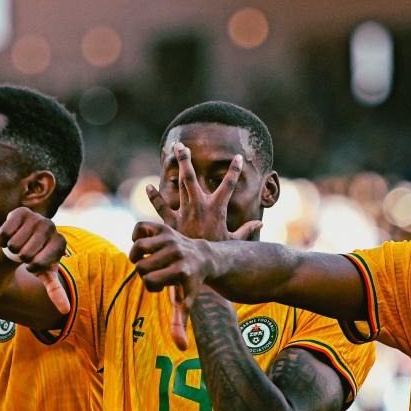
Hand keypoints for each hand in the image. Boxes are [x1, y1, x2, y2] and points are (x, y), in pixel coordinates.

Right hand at [0, 207, 69, 313]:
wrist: (24, 240)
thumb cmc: (37, 259)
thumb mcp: (45, 275)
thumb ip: (56, 291)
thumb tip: (66, 311)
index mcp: (60, 243)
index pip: (39, 263)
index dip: (32, 266)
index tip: (34, 263)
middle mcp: (51, 226)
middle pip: (26, 253)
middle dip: (20, 258)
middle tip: (24, 254)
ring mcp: (37, 217)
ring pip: (14, 244)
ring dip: (11, 249)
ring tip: (17, 246)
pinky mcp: (21, 211)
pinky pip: (5, 231)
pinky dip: (2, 239)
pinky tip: (8, 237)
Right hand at [130, 219, 257, 348]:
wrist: (204, 256)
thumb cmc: (189, 284)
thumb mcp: (186, 303)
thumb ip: (180, 324)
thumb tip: (182, 348)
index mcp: (181, 272)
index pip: (149, 281)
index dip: (151, 286)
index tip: (161, 285)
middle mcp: (176, 252)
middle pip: (141, 266)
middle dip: (144, 273)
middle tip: (156, 273)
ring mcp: (170, 237)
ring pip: (137, 247)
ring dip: (137, 256)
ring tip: (148, 260)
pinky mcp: (164, 226)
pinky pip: (139, 228)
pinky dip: (136, 236)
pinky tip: (145, 245)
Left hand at [145, 142, 260, 240]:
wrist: (199, 264)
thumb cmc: (217, 250)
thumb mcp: (233, 240)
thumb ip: (246, 230)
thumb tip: (261, 224)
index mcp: (217, 207)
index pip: (229, 184)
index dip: (235, 170)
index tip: (239, 157)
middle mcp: (199, 205)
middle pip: (192, 177)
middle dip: (186, 160)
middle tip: (182, 146)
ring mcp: (184, 211)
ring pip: (179, 184)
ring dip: (175, 168)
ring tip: (172, 153)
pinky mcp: (172, 222)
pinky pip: (162, 207)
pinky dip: (155, 197)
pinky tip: (148, 187)